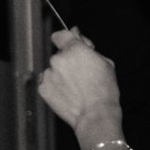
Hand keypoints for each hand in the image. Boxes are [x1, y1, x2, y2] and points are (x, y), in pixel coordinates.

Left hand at [37, 29, 124, 149]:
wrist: (95, 114)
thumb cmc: (104, 90)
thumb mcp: (106, 63)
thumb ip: (89, 48)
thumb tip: (78, 37)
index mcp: (74, 49)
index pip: (60, 35)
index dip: (66, 39)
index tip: (69, 44)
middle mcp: (58, 59)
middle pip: (59, 54)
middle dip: (68, 61)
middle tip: (81, 73)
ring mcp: (48, 74)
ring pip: (53, 69)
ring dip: (61, 74)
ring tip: (76, 87)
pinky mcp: (42, 88)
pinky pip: (47, 82)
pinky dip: (55, 86)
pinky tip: (68, 93)